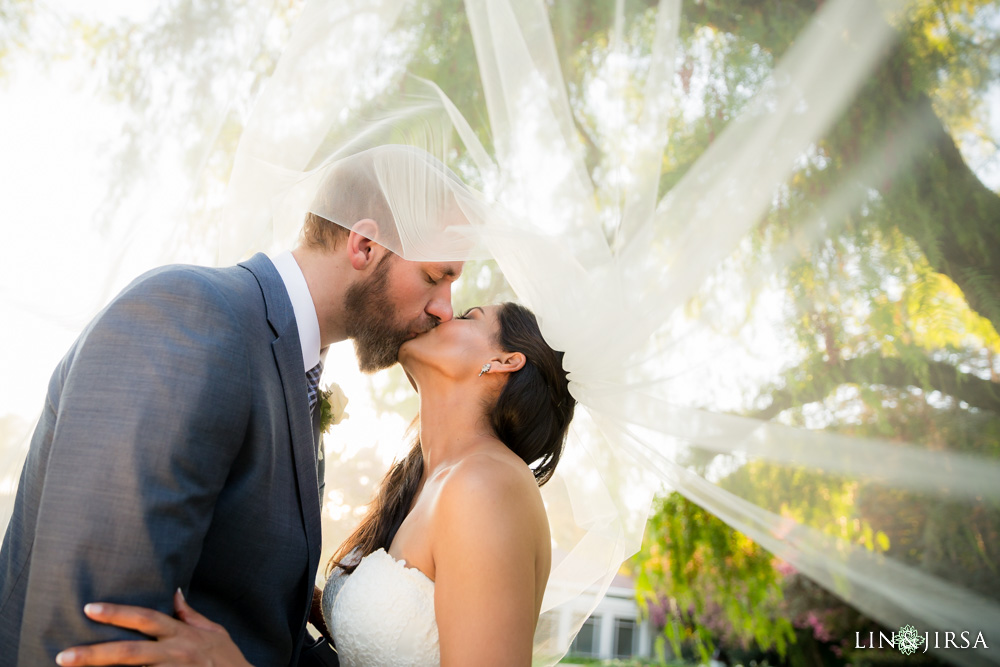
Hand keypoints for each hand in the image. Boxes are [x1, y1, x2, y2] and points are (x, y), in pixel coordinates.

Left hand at [55, 589, 252, 666]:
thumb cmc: (228, 660)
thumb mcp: (214, 633)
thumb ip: (191, 615)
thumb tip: (175, 592)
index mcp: (182, 635)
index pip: (146, 618)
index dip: (118, 613)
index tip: (89, 608)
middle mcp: (176, 653)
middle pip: (130, 652)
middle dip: (94, 654)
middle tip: (64, 656)